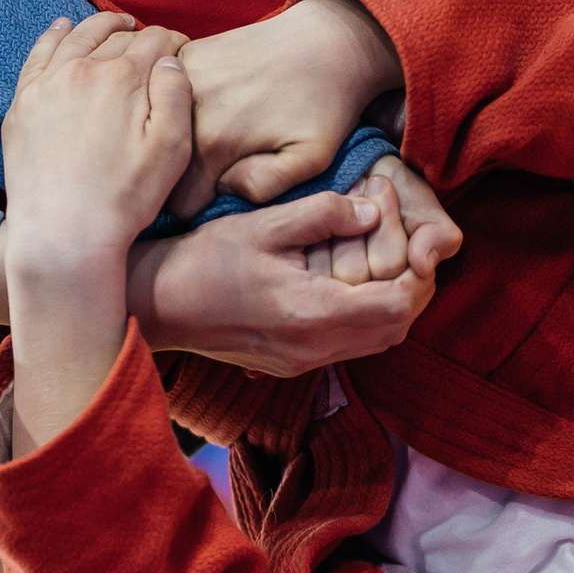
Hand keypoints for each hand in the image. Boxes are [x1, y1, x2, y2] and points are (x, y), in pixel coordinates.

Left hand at [1, 12, 191, 279]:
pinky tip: (62, 29)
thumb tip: (170, 59)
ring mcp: (47, 83)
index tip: (182, 49)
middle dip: (140, 35)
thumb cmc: (125, 197)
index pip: (155, 42)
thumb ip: (177, 95)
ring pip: (77, 37)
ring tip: (116, 24)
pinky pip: (38, 54)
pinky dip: (53, 35)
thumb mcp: (171, 150)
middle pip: (116, 37)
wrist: (65, 234)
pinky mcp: (23, 103)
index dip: (174, 41)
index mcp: (123, 78)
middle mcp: (82, 69)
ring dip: (100, 26)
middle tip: (153, 43)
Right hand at [132, 173, 453, 375]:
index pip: (398, 304)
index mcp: (312, 313)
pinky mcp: (294, 363)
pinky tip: (351, 279)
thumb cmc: (203, 260)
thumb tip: (373, 210)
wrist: (156, 305)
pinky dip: (366, 313)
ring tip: (383, 258)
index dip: (417, 270)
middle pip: (397, 327)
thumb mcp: (263, 224)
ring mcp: (305, 361)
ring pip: (378, 340)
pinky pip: (351, 343)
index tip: (411, 235)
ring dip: (392, 301)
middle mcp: (315, 347)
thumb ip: (323, 214)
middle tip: (407, 244)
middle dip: (413, 286)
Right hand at [169, 0, 403, 217]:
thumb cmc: (323, 105)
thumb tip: (223, 188)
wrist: (327, 39)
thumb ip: (263, 185)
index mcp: (213, 143)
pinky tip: (207, 104)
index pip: (178, 202)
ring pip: (156, 128)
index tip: (217, 198)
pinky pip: (160, 94)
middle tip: (221, 165)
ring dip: (173, 137)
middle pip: (162, 165)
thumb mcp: (310, 159)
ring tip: (217, 132)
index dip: (198, 208)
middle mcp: (184, 108)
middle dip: (182, 175)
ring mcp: (180, 76)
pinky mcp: (184, 54)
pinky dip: (173, 105)